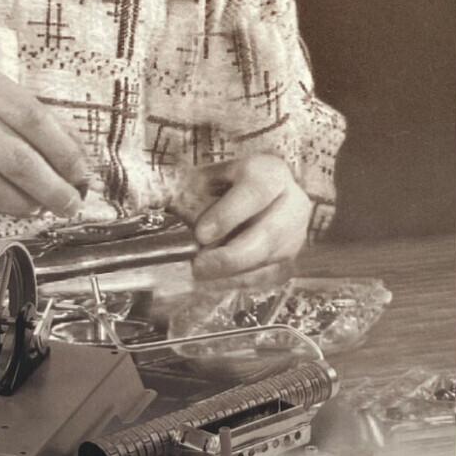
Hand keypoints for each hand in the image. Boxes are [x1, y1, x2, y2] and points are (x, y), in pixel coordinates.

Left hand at [188, 154, 311, 280]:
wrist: (257, 197)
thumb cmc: (226, 186)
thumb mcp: (207, 179)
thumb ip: (189, 192)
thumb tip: (161, 206)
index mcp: (271, 173)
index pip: (256, 191)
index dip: (229, 214)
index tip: (201, 234)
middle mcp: (292, 203)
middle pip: (269, 234)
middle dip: (232, 256)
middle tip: (199, 266)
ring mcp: (295, 233)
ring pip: (269, 259)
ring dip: (233, 272)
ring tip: (202, 275)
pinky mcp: (289, 258)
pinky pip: (268, 276)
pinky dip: (240, 282)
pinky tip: (216, 282)